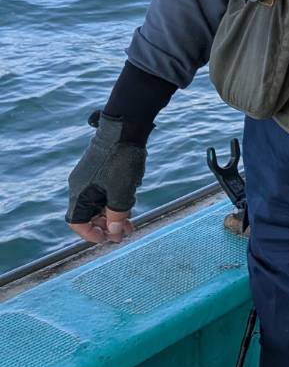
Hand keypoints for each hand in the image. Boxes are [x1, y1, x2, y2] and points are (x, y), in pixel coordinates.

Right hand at [67, 112, 145, 244]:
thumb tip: (113, 234)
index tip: (109, 239)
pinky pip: (105, 190)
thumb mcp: (122, 193)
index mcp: (79, 193)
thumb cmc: (121, 160)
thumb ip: (117, 215)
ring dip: (114, 213)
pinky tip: (131, 201)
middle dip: (107, 225)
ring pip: (99, 202)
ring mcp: (90, 175)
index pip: (77, 223)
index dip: (91, 234)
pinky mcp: (100, 167)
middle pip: (89, 214)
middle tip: (126, 232)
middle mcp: (81, 185)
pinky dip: (116, 199)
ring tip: (133, 221)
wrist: (125, 127)